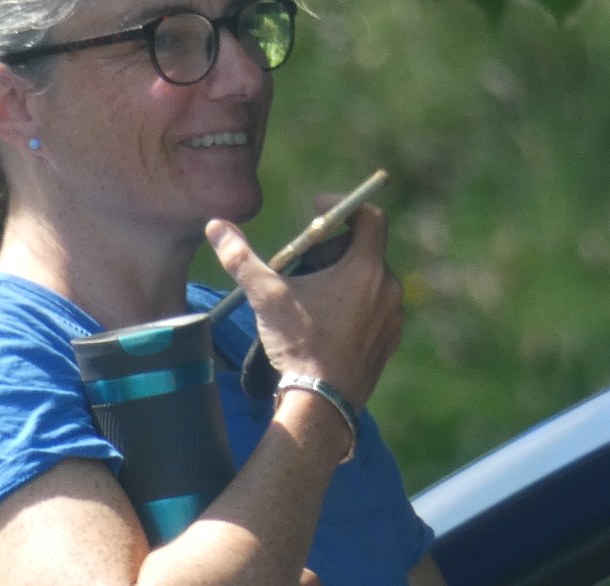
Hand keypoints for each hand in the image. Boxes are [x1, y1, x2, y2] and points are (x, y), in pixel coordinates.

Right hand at [205, 202, 402, 410]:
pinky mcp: (388, 341)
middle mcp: (388, 288)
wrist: (321, 402)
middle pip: (364, 250)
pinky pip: (374, 310)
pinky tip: (323, 323)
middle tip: (303, 263)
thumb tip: (217, 226)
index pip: (370, 217)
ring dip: (343, 278)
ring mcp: (392, 317)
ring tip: (309, 296)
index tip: (318, 211)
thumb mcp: (266, 295)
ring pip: (369, 281)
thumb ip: (241, 257)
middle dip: (332, 249)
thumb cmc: (297, 343)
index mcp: (364, 269)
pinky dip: (353, 306)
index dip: (344, 207)